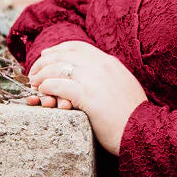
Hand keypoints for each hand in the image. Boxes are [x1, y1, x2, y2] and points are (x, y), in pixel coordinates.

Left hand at [27, 41, 149, 155]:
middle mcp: (101, 65)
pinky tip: (43, 92)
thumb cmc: (132, 114)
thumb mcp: (123, 85)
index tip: (46, 55)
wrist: (144, 130)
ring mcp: (95, 79)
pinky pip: (60, 85)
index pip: (78, 47)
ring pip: (59, 68)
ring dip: (42, 75)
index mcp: (109, 62)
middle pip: (64, 54)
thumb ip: (108, 76)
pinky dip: (47, 87)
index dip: (58, 49)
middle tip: (33, 72)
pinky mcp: (88, 96)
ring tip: (35, 84)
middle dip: (44, 61)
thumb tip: (94, 74)